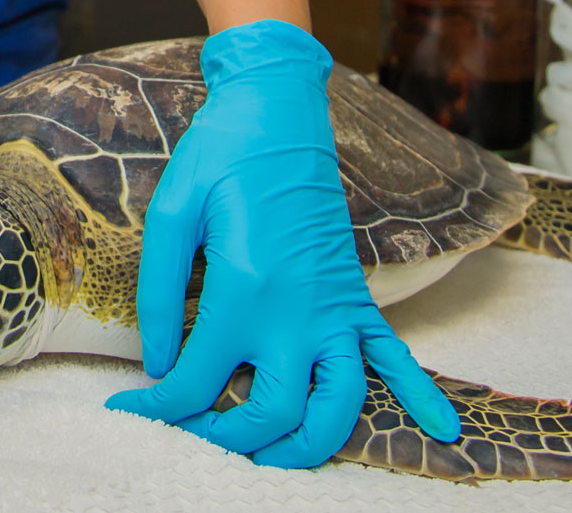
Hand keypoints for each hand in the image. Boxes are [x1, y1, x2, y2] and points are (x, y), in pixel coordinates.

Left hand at [105, 20, 459, 467]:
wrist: (279, 111)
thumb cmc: (220, 157)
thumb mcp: (171, 215)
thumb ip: (162, 295)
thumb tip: (157, 364)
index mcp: (242, 291)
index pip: (195, 382)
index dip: (156, 409)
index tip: (127, 412)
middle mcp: (296, 312)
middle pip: (271, 414)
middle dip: (227, 441)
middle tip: (192, 438)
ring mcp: (335, 308)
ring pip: (339, 404)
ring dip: (310, 446)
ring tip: (276, 461)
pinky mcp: (356, 296)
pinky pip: (395, 354)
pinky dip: (421, 394)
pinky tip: (443, 429)